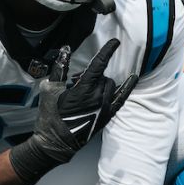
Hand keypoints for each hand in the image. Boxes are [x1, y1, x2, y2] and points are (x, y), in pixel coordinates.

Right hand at [8, 39, 137, 181]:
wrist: (55, 142)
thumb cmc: (50, 115)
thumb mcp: (50, 89)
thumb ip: (60, 68)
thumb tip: (66, 50)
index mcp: (83, 90)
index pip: (99, 65)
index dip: (107, 51)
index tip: (115, 42)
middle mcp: (98, 98)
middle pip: (103, 77)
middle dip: (93, 76)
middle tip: (76, 84)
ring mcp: (104, 108)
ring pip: (110, 86)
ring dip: (101, 84)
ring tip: (86, 92)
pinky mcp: (107, 116)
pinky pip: (121, 98)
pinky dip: (126, 87)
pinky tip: (132, 78)